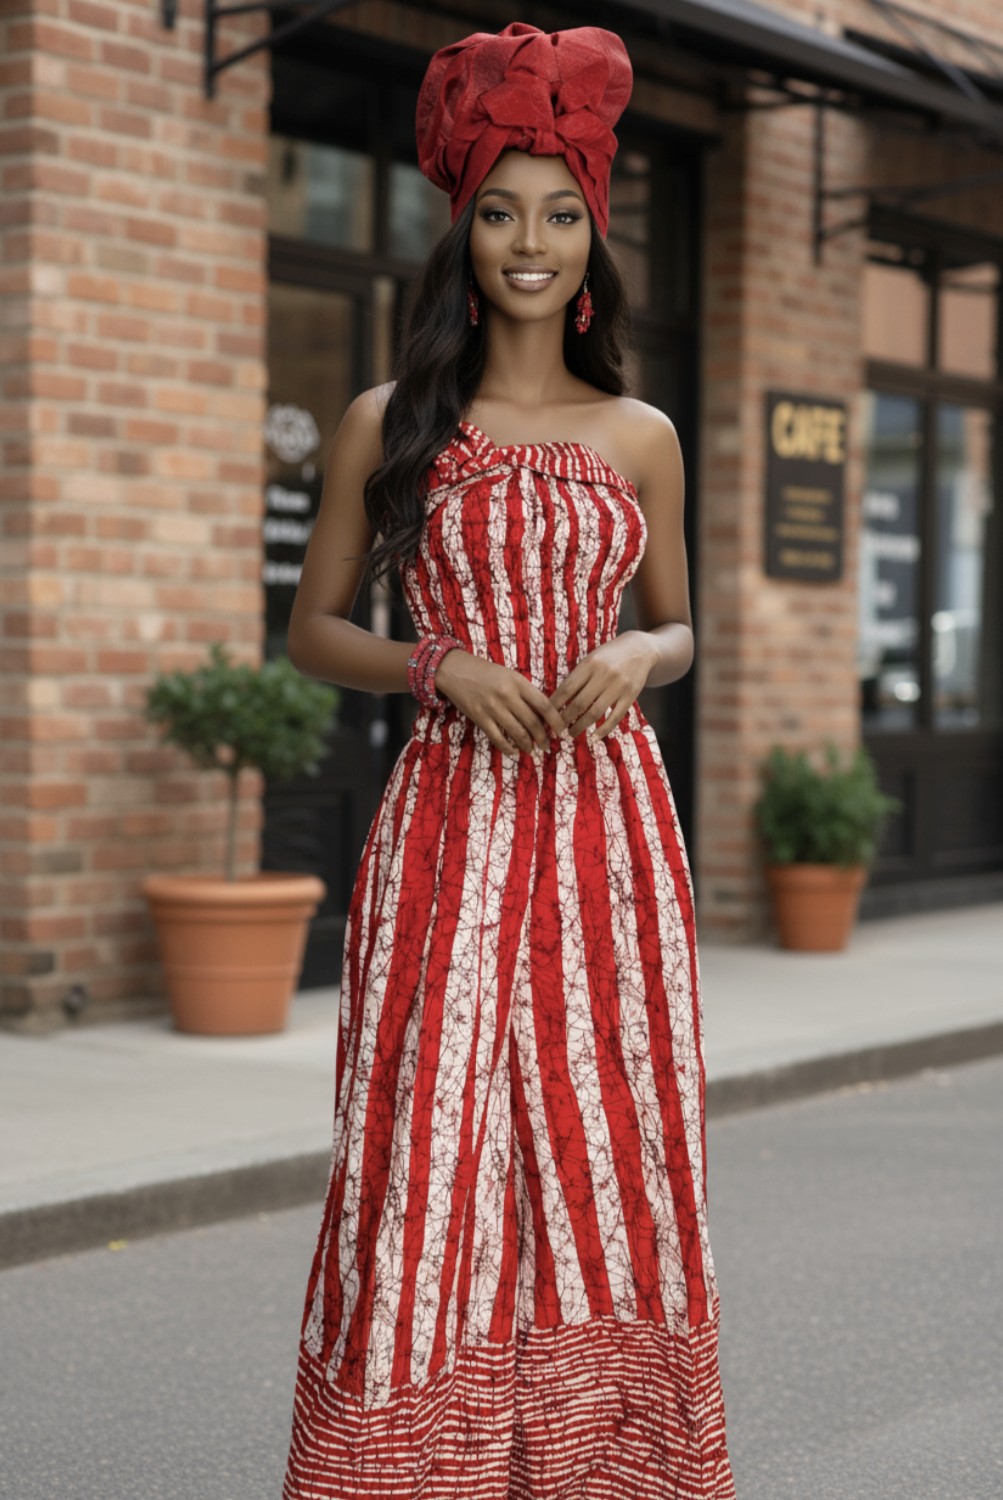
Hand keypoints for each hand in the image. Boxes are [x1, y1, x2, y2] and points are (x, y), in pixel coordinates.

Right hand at [433, 650, 566, 758]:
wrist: (456, 670)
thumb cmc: (487, 672)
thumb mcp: (510, 675)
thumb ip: (525, 693)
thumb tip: (542, 716)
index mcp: (518, 682)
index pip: (544, 705)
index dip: (555, 721)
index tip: (561, 732)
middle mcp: (507, 695)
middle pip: (533, 722)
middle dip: (543, 738)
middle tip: (547, 746)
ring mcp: (493, 708)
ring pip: (518, 733)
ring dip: (528, 745)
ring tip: (533, 751)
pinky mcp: (480, 718)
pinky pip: (498, 739)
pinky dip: (508, 748)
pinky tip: (514, 752)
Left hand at [549, 633, 655, 739]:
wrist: (641, 649)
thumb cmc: (610, 655)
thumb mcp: (592, 658)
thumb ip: (578, 676)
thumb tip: (557, 700)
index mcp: (590, 664)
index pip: (567, 688)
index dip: (555, 704)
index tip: (546, 715)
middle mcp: (604, 675)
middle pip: (579, 703)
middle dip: (565, 719)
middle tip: (556, 730)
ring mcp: (618, 686)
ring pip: (594, 712)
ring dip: (580, 727)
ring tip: (570, 734)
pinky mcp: (631, 695)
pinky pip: (615, 717)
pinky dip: (603, 730)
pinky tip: (594, 737)